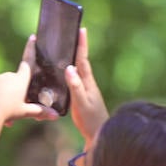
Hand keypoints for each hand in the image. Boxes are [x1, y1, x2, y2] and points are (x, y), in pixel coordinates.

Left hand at [0, 37, 58, 126]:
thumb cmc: (7, 111)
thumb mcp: (24, 112)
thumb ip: (40, 112)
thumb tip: (56, 116)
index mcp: (20, 79)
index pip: (28, 60)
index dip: (31, 49)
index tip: (32, 37)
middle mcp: (8, 76)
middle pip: (16, 84)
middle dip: (17, 96)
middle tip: (16, 113)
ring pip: (3, 89)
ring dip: (5, 100)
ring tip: (3, 116)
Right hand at [63, 28, 107, 144]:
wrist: (99, 136)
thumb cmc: (90, 121)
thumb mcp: (81, 104)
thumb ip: (75, 86)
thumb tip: (69, 68)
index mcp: (87, 83)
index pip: (83, 60)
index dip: (82, 45)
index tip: (81, 30)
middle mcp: (88, 84)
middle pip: (82, 61)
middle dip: (78, 47)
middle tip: (75, 33)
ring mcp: (86, 90)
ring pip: (79, 70)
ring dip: (74, 58)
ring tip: (68, 48)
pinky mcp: (83, 96)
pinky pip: (75, 79)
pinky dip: (71, 71)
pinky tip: (66, 73)